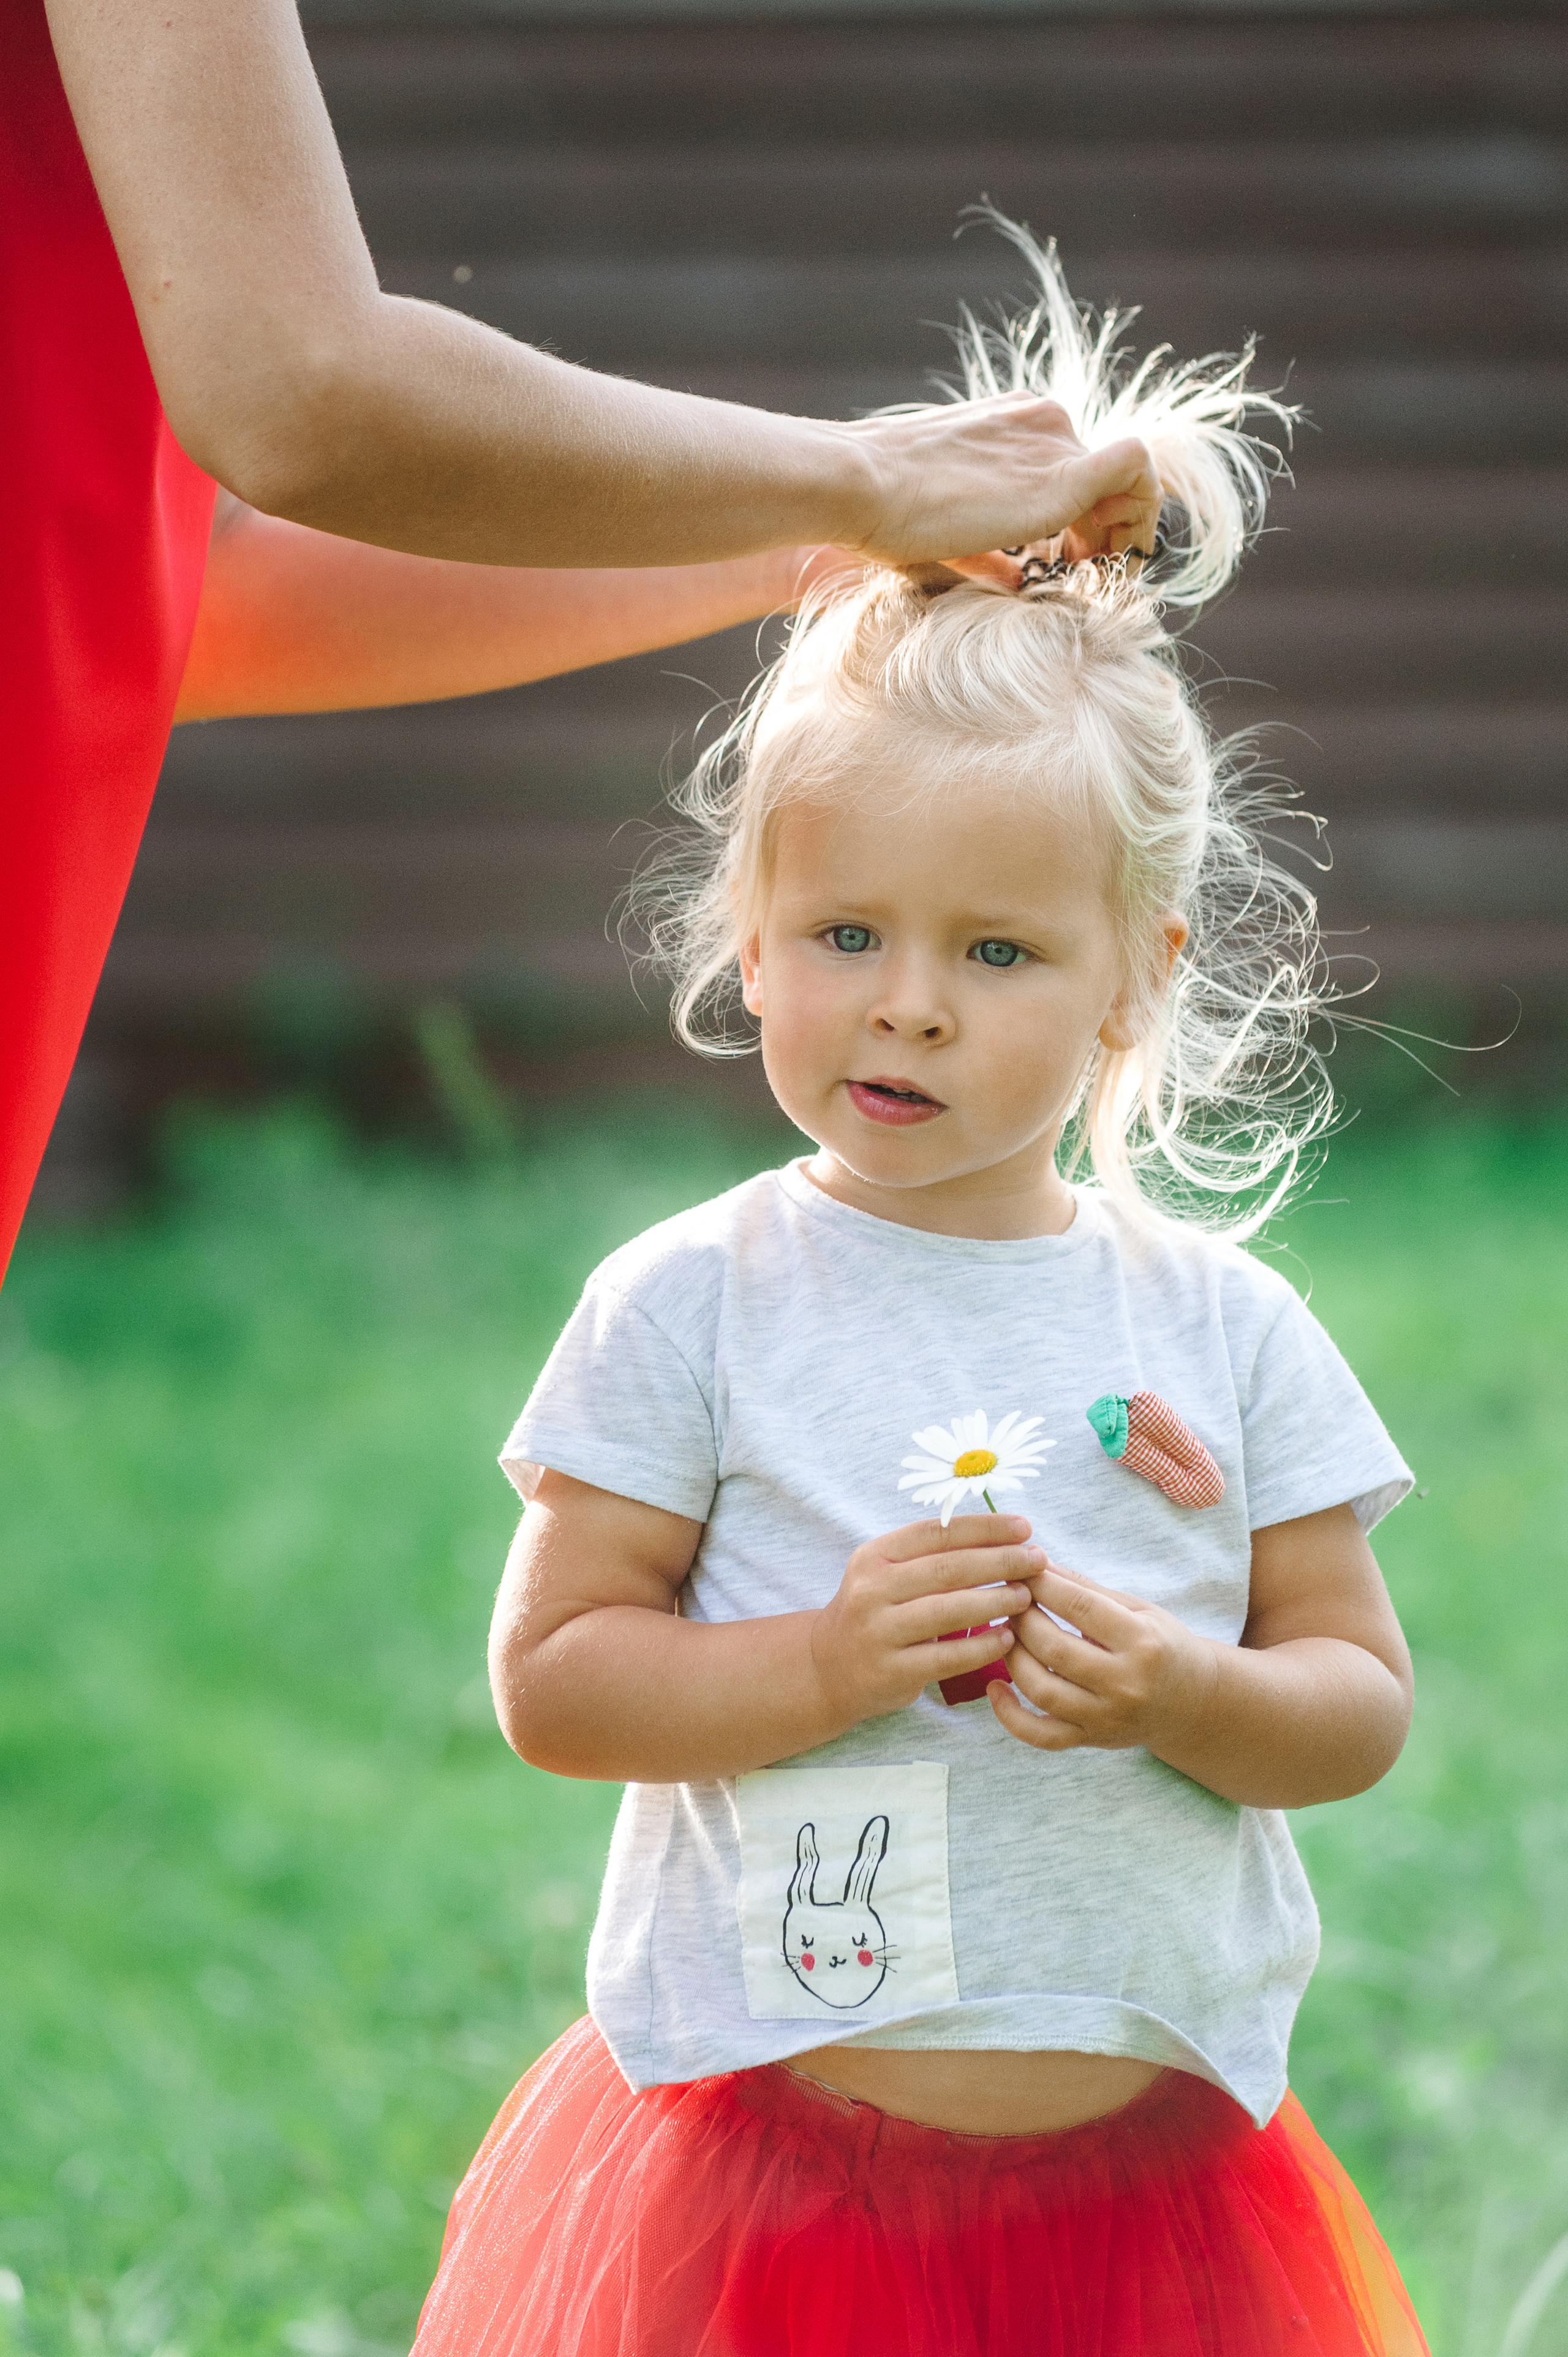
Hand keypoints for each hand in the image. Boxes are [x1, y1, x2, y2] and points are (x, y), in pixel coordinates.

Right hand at [811, 1515, 1043, 1723]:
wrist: (830, 1667)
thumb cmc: (877, 1613)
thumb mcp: (888, 1575)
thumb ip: (931, 1557)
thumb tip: (1002, 1537)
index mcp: (874, 1556)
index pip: (936, 1532)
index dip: (984, 1527)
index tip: (1024, 1527)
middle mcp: (871, 1589)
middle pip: (947, 1568)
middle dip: (1000, 1561)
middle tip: (1036, 1559)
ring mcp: (878, 1631)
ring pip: (948, 1610)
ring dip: (995, 1601)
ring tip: (1027, 1596)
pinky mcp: (890, 1671)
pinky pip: (946, 1657)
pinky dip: (981, 1646)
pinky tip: (1007, 1639)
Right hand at [843, 397, 1161, 573]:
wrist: (858, 485)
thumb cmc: (882, 511)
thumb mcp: (945, 528)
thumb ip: (990, 548)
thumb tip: (1019, 578)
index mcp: (1011, 422)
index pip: (1074, 467)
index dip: (1085, 520)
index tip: (1069, 562)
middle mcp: (1041, 420)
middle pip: (1103, 478)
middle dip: (1106, 533)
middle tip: (1088, 579)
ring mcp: (1054, 440)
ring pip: (1126, 480)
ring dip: (1123, 533)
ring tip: (1100, 579)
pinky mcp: (1063, 472)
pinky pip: (1137, 472)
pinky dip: (1142, 516)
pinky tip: (1123, 560)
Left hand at [990, 1560, 1216, 1755]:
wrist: (1192, 1703)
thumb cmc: (1161, 1645)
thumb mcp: (1138, 1610)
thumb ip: (1087, 1590)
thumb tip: (1037, 1563)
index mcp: (1142, 1642)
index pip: (1079, 1607)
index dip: (1042, 1584)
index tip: (1020, 1568)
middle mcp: (1125, 1684)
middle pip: (1054, 1649)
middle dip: (1022, 1618)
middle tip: (1010, 1600)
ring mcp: (1106, 1717)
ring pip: (1042, 1690)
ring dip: (1012, 1656)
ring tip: (1006, 1633)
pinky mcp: (1091, 1740)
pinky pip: (1040, 1735)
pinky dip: (1010, 1715)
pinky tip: (996, 1686)